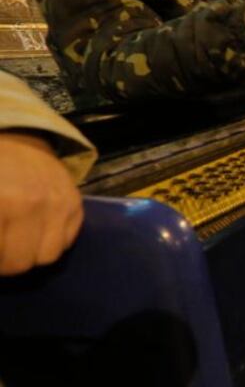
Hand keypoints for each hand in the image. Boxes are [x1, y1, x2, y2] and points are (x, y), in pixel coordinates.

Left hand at [0, 132, 83, 275]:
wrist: (19, 141)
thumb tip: (0, 255)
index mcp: (1, 202)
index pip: (1, 258)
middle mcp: (31, 204)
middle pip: (20, 262)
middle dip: (7, 260)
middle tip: (2, 247)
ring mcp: (58, 203)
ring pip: (48, 256)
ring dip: (31, 253)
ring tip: (20, 241)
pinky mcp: (76, 202)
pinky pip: (68, 241)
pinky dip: (52, 240)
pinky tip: (39, 227)